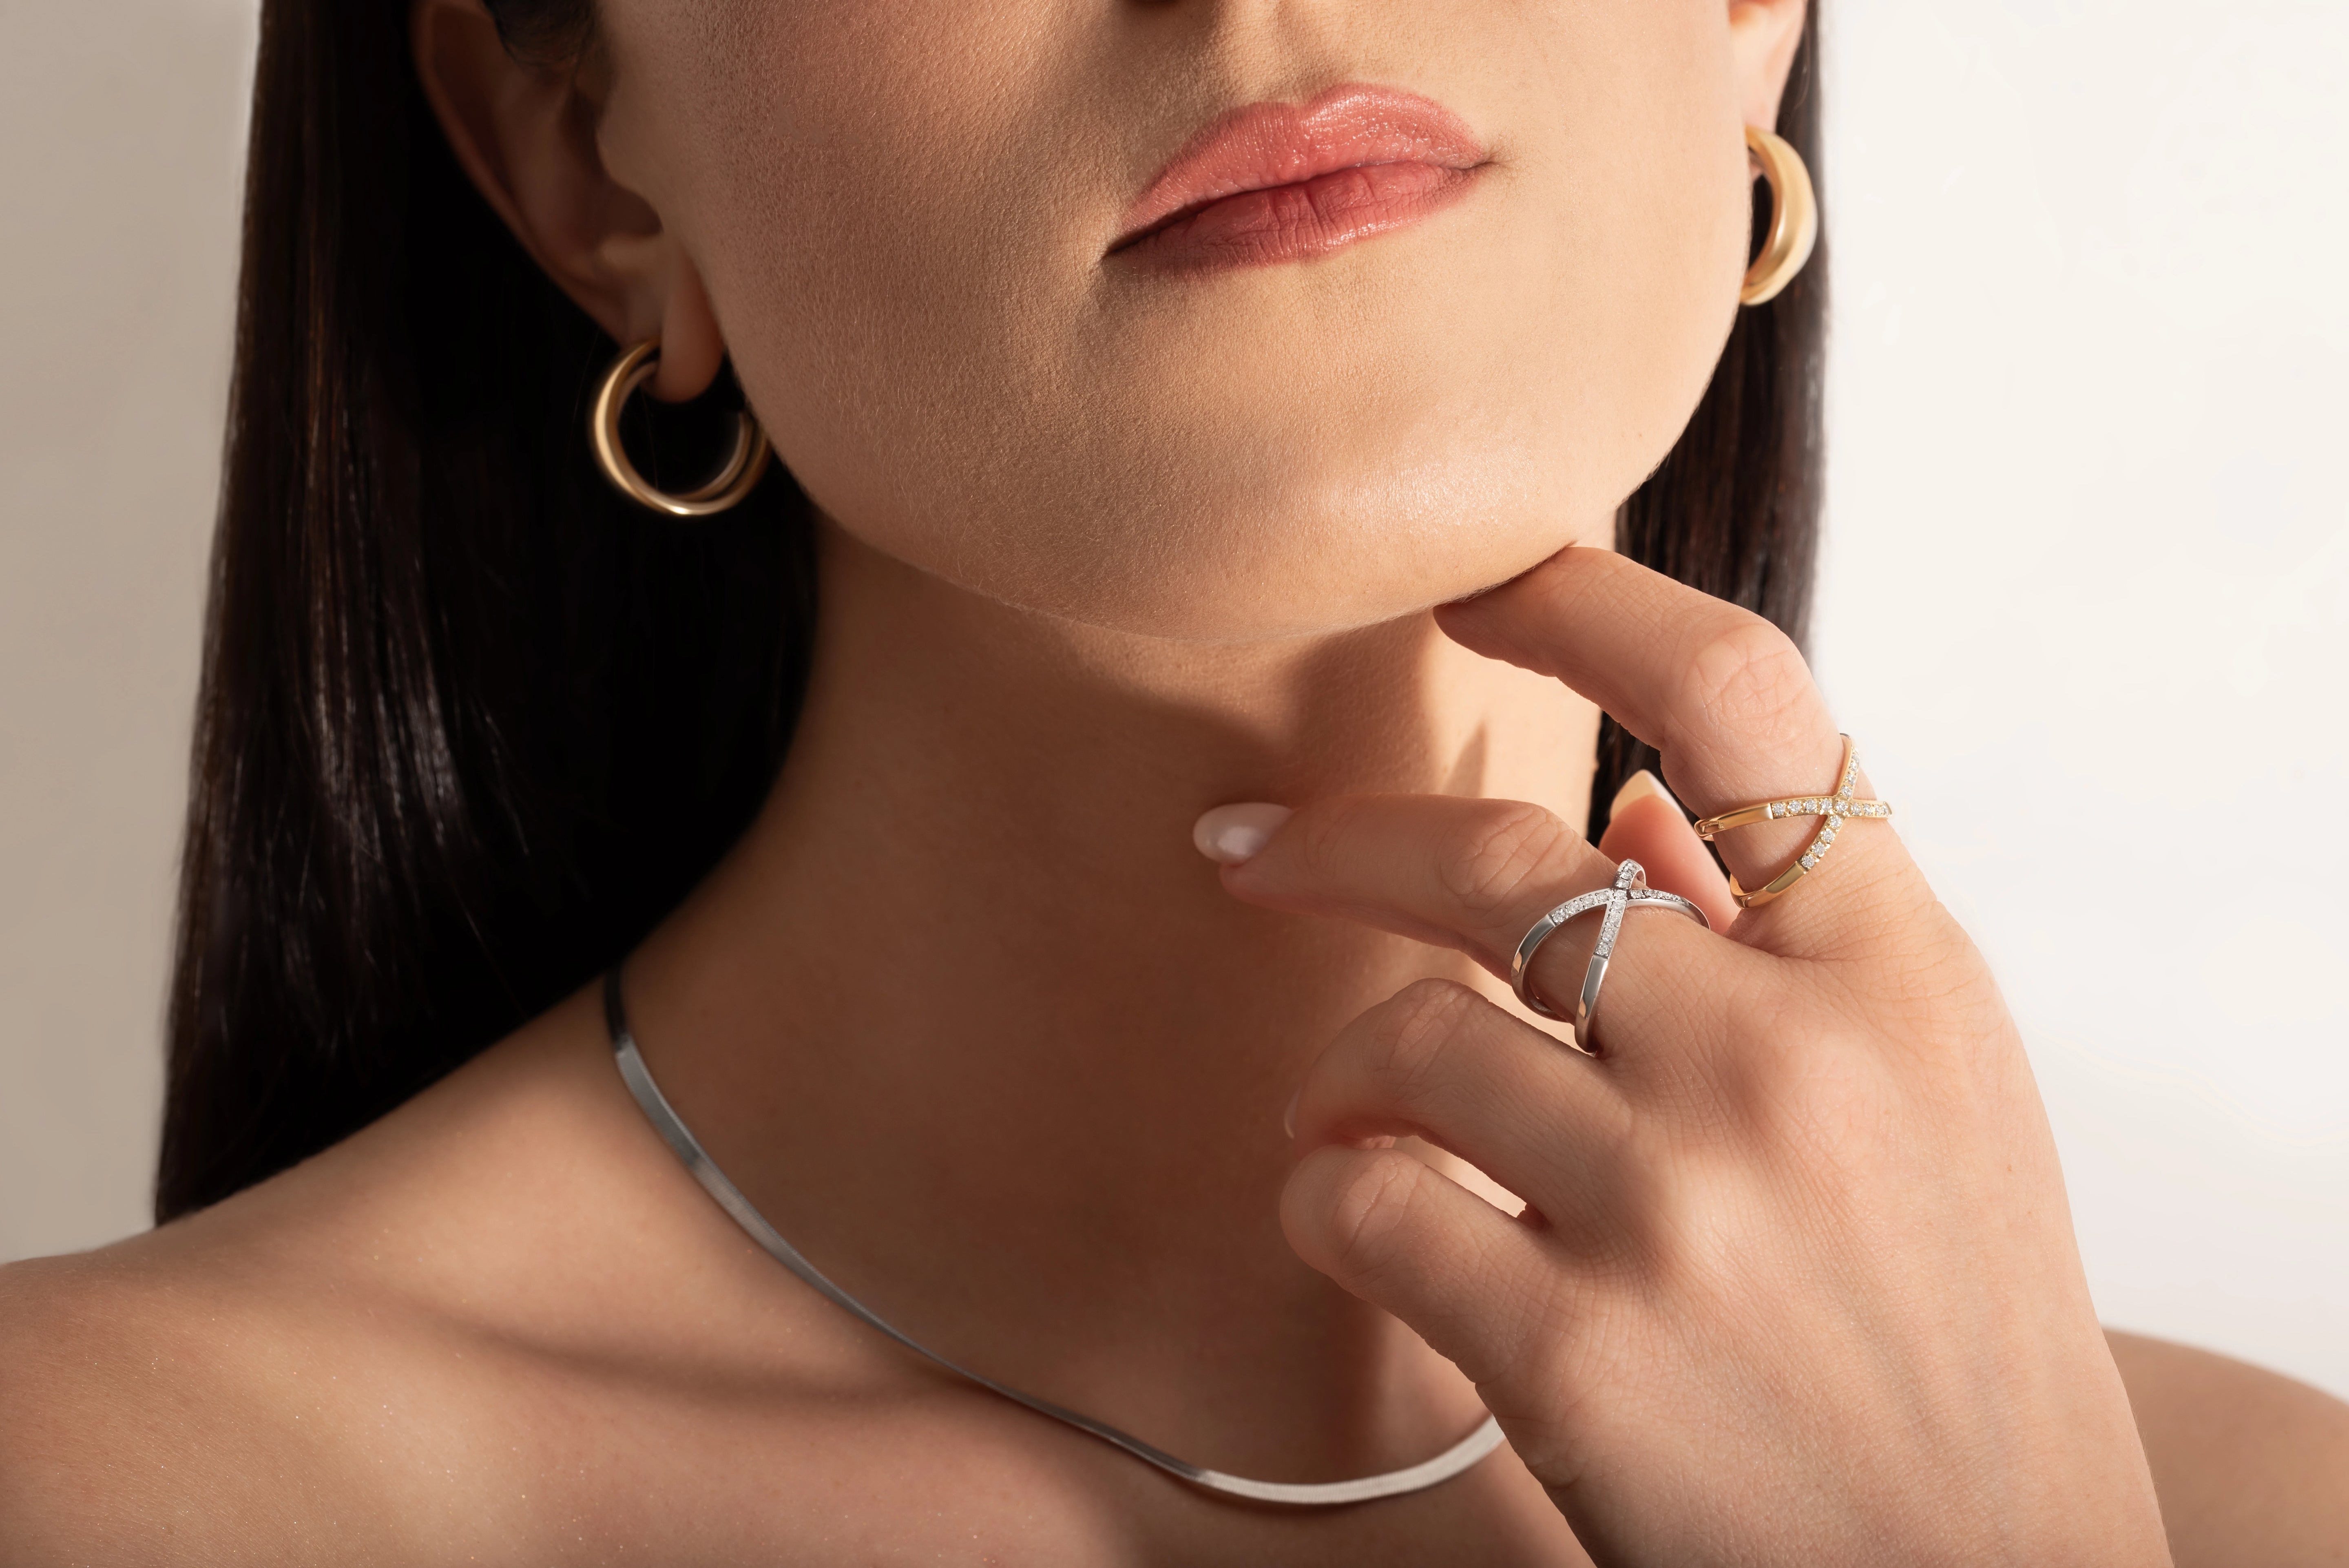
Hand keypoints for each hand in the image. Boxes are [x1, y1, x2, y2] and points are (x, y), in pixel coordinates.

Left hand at [1207, 549, 2168, 1565]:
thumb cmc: (1944, 1323)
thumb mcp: (1932, 1099)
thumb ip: (1793, 943)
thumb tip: (1646, 809)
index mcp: (1897, 968)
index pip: (1737, 693)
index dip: (1585, 597)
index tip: (1474, 570)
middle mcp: (1792, 1058)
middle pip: (1498, 858)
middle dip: (1334, 840)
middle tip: (1240, 849)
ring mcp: (1685, 1204)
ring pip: (1407, 1038)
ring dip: (1337, 1068)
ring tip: (1339, 1114)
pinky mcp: (1580, 1353)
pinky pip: (1361, 1202)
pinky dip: (1326, 1195)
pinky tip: (1355, 1215)